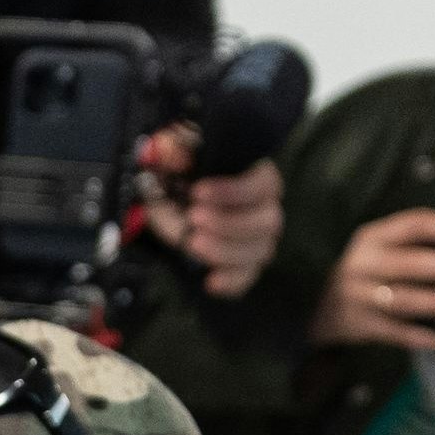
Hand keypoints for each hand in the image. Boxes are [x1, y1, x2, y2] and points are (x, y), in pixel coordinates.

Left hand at [139, 128, 283, 297]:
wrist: (166, 204)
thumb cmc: (179, 173)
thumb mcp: (172, 155)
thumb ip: (174, 150)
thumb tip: (174, 153)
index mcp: (256, 175)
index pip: (263, 183)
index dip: (234, 191)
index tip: (198, 192)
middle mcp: (265, 208)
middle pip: (269, 221)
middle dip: (230, 223)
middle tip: (194, 218)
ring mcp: (258, 239)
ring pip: (261, 251)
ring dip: (226, 251)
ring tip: (193, 244)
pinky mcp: (244, 266)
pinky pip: (248, 279)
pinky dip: (232, 283)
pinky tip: (209, 282)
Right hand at [313, 209, 434, 351]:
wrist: (317, 306)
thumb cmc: (368, 272)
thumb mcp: (380, 249)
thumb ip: (414, 247)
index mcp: (371, 237)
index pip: (413, 225)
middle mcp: (361, 265)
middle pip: (408, 264)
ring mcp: (357, 297)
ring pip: (403, 300)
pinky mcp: (359, 326)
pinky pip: (395, 333)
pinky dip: (422, 335)